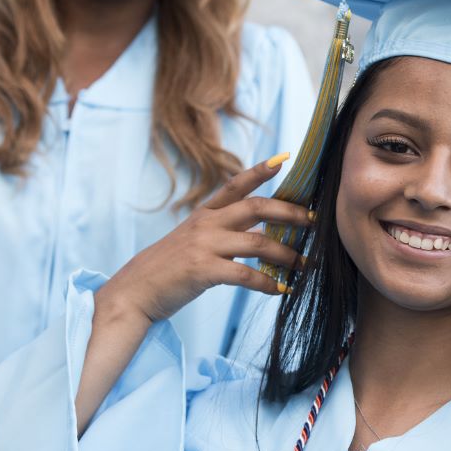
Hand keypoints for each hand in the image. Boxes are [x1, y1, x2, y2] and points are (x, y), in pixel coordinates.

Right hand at [97, 153, 311, 326]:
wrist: (134, 291)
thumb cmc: (169, 268)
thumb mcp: (194, 240)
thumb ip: (224, 232)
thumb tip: (261, 233)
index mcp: (204, 214)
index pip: (235, 185)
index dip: (259, 171)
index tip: (284, 158)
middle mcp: (206, 224)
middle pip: (257, 208)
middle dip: (290, 213)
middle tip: (315, 220)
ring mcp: (204, 246)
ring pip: (258, 243)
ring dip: (287, 255)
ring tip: (305, 264)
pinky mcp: (203, 271)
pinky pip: (245, 275)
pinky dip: (267, 283)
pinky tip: (281, 290)